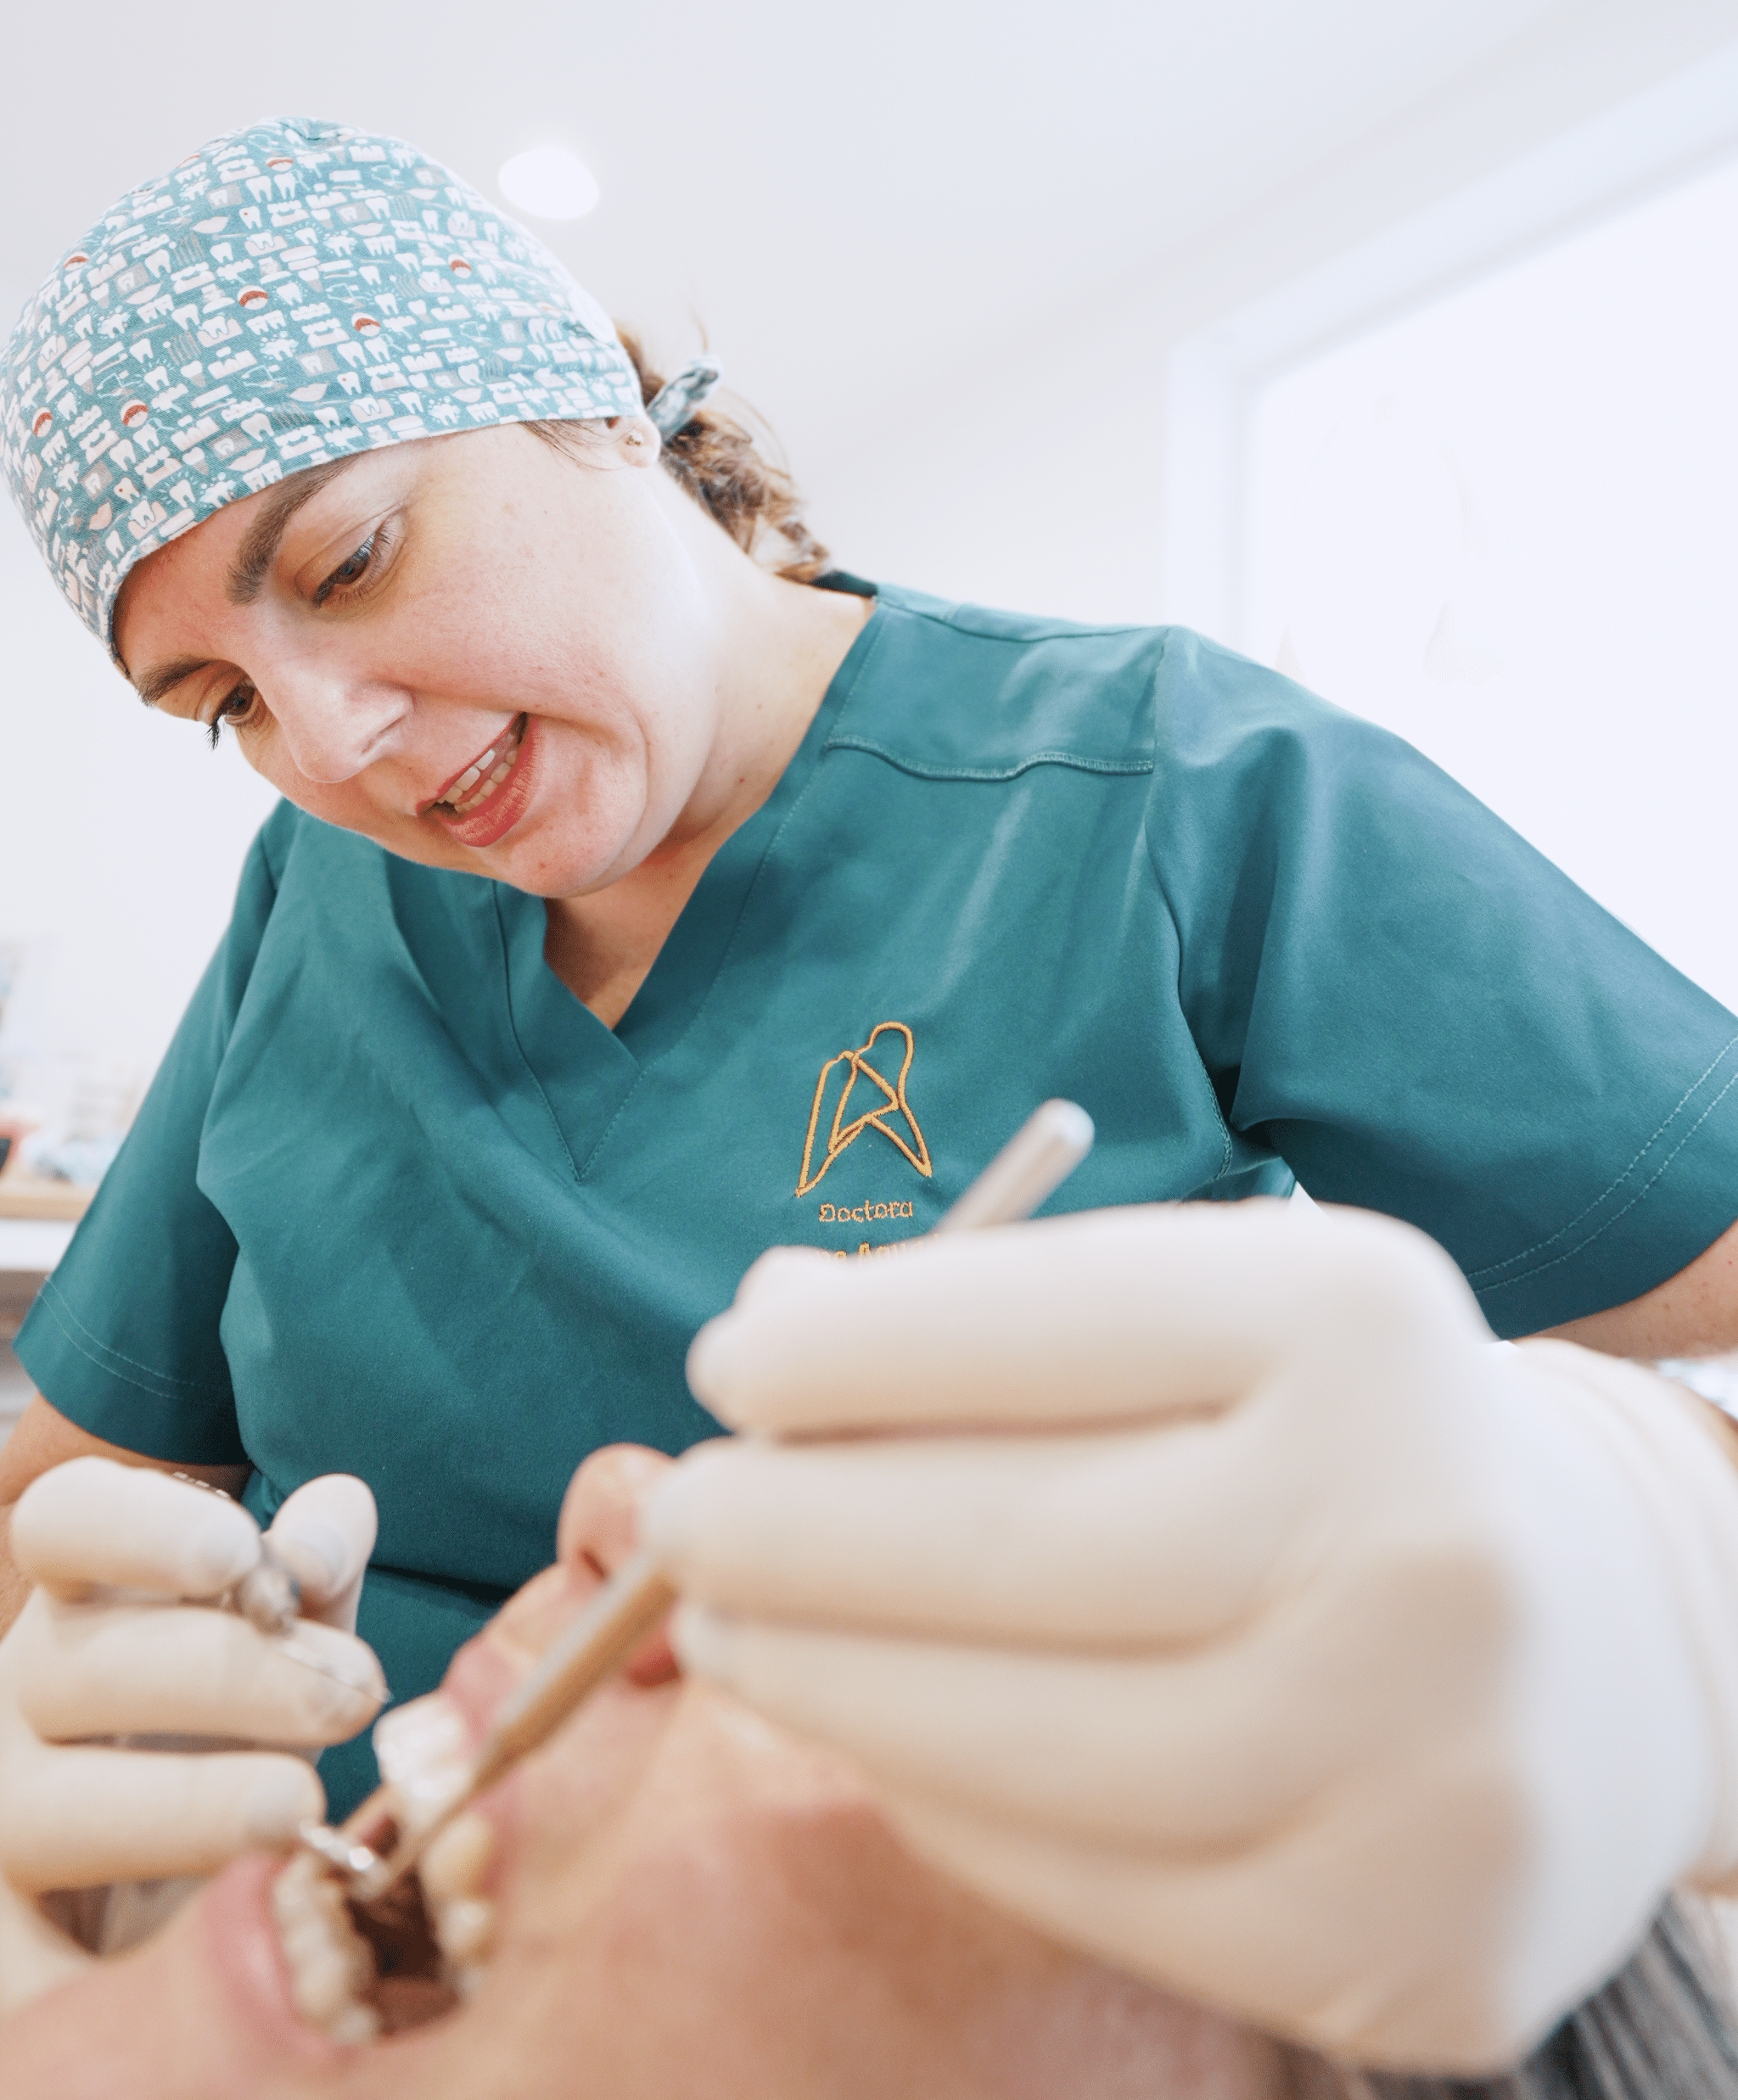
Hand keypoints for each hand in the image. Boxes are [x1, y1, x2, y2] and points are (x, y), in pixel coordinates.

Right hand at [0, 1459, 383, 2010]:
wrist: (184, 1911)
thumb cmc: (243, 1739)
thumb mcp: (293, 1639)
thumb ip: (317, 1567)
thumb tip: (317, 1547)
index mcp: (79, 1602)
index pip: (63, 1520)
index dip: (139, 1527)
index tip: (239, 1552)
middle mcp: (14, 1698)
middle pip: (76, 1663)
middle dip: (226, 1675)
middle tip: (351, 1695)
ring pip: (48, 1806)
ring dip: (185, 1803)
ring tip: (298, 1808)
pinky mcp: (4, 1952)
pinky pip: (29, 1966)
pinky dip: (113, 1966)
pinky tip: (219, 1935)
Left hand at [644, 1201, 1737, 2072]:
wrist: (1608, 1639)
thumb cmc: (1346, 1441)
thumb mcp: (1218, 1319)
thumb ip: (1005, 1322)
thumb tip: (767, 1334)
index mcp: (1368, 1328)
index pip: (1053, 1330)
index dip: (854, 1353)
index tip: (727, 1363)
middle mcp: (1425, 1539)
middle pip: (1028, 1548)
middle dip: (804, 1531)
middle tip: (686, 1517)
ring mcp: (1433, 1769)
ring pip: (1048, 1749)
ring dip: (840, 1688)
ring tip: (732, 1631)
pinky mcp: (1413, 1953)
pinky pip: (1109, 1892)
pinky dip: (956, 1814)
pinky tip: (881, 1742)